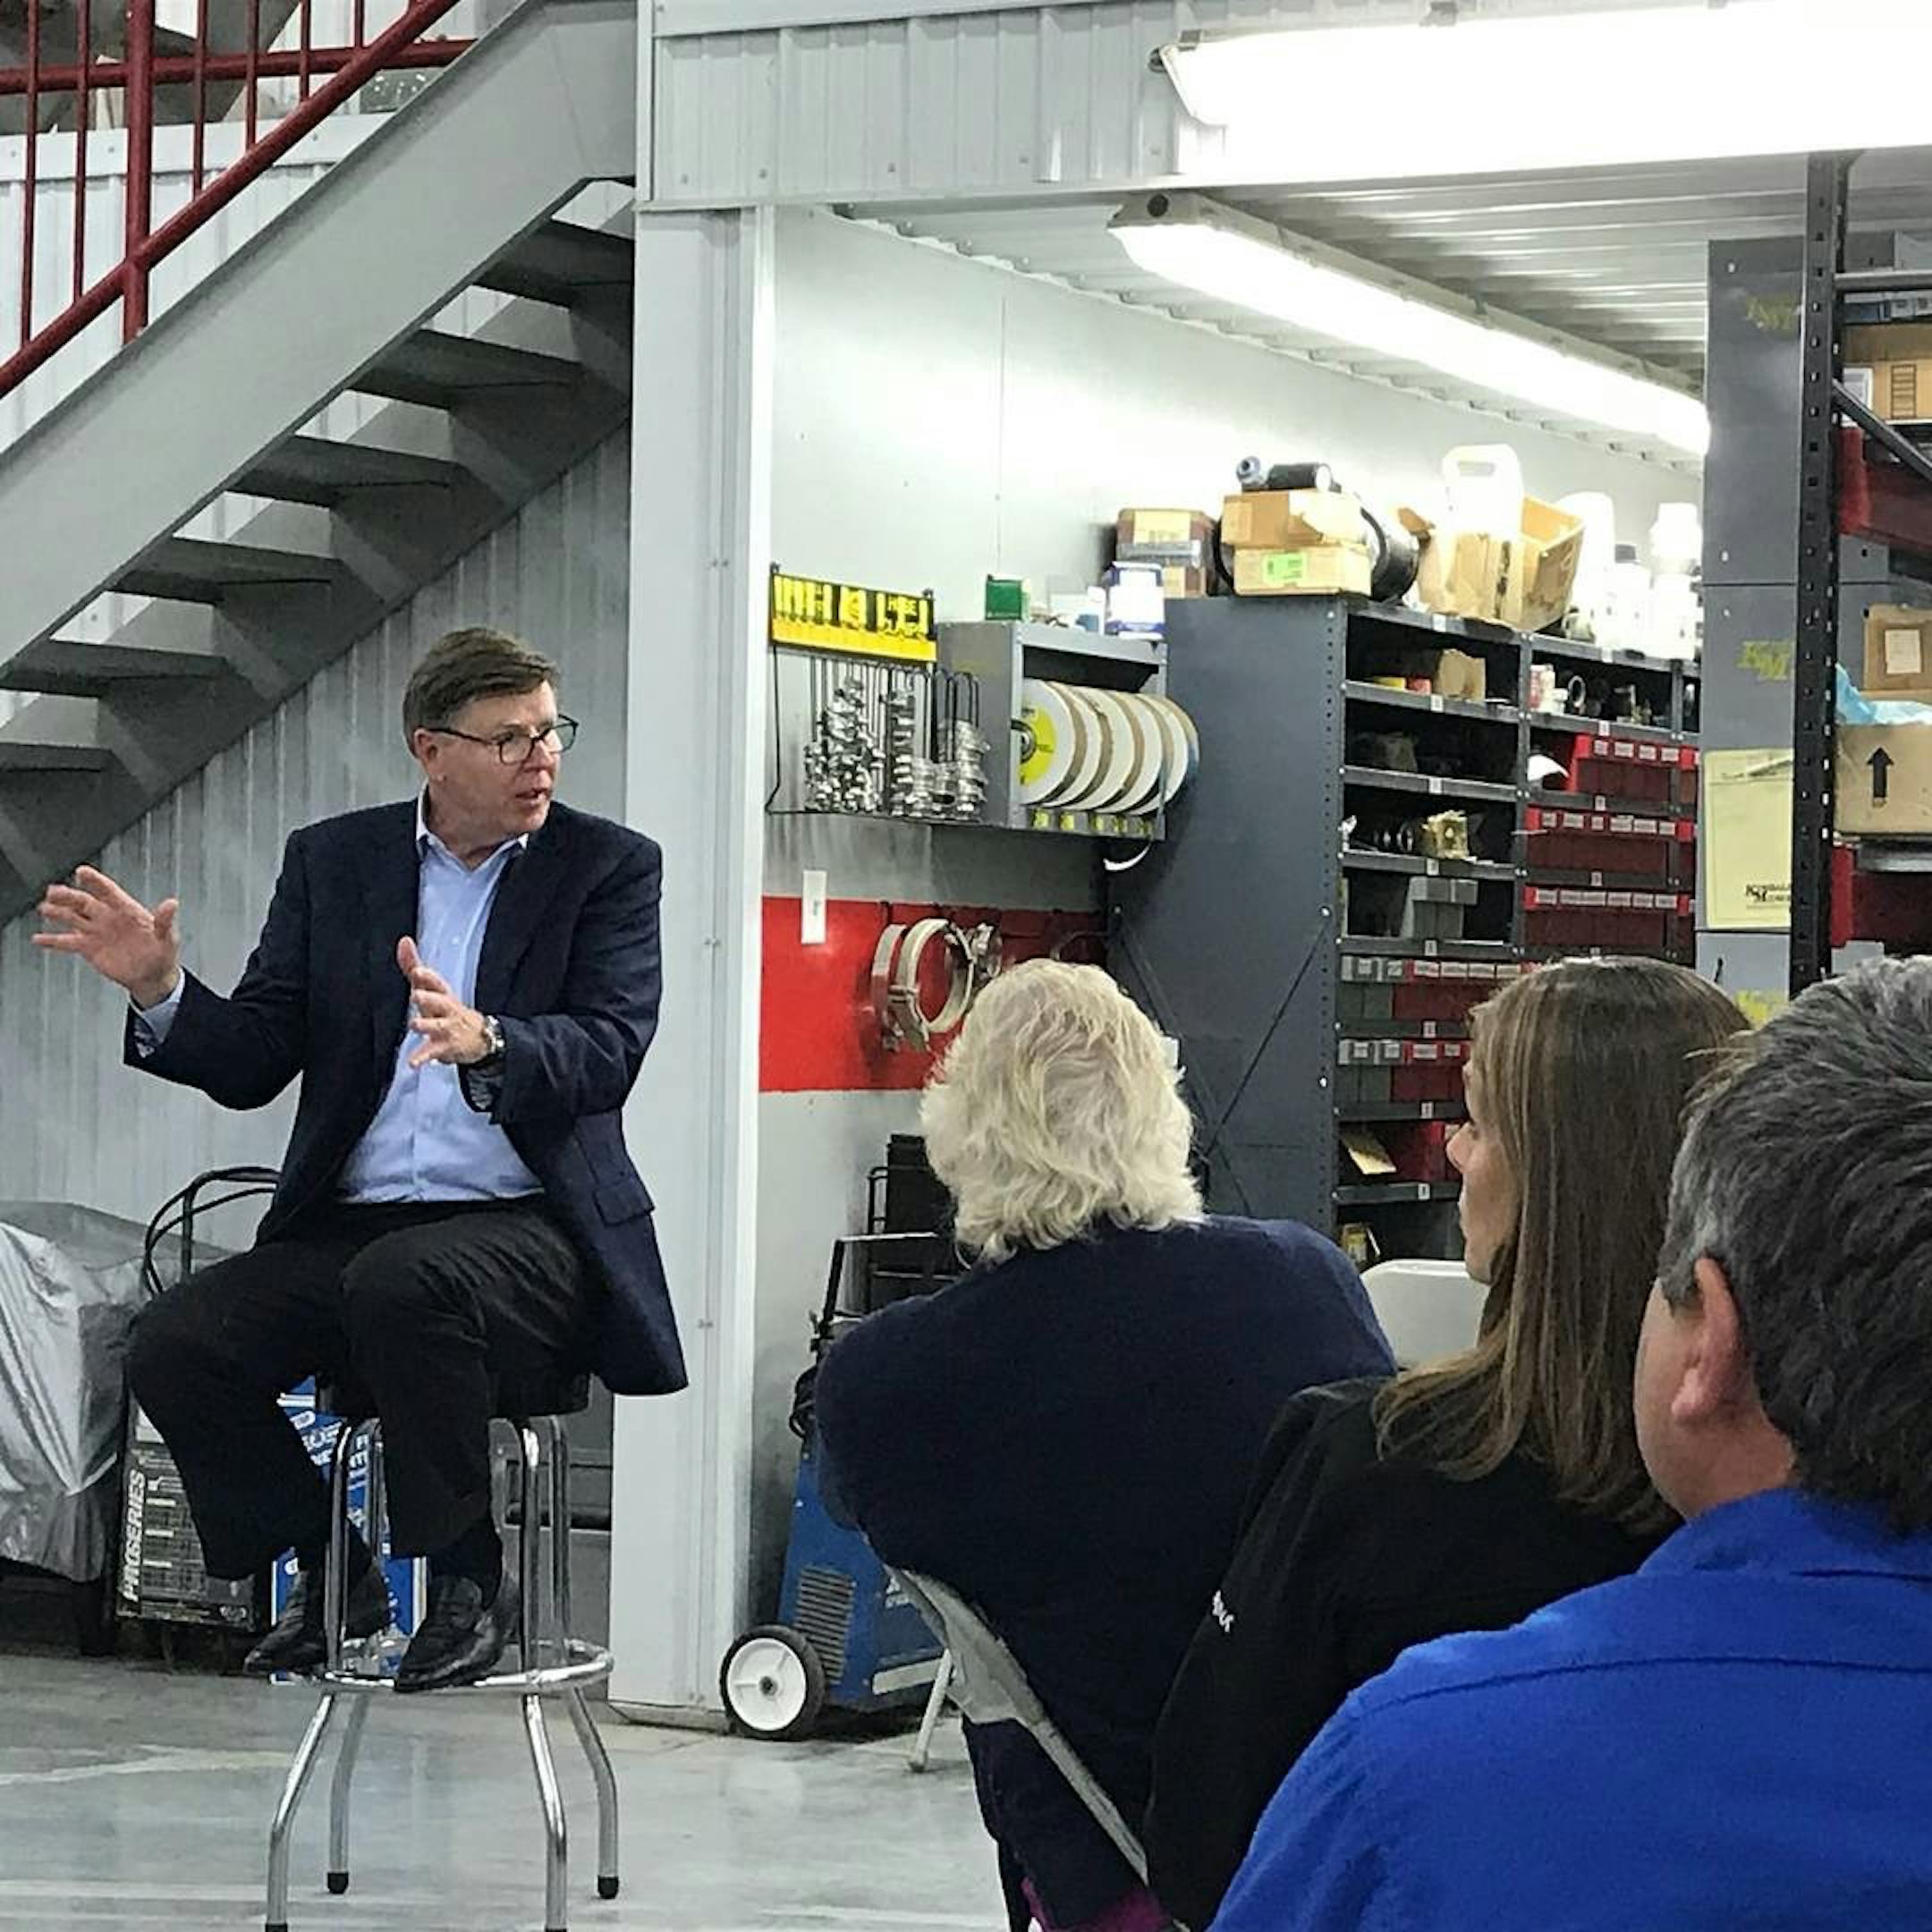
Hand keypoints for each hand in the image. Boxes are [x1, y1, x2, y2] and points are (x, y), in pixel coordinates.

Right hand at [34, 866, 181, 1007]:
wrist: (152, 976)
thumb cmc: (162, 953)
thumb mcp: (167, 938)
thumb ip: (165, 921)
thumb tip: (172, 903)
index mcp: (126, 910)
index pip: (108, 891)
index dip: (95, 881)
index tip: (81, 872)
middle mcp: (107, 917)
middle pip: (84, 902)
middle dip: (68, 896)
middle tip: (53, 891)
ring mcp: (96, 931)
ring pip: (72, 918)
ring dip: (57, 913)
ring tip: (44, 908)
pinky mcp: (88, 948)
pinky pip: (67, 942)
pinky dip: (52, 941)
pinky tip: (38, 938)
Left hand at [397, 936, 490, 1068]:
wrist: (479, 1038)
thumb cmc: (447, 1009)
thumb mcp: (431, 988)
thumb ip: (414, 966)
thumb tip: (403, 941)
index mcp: (442, 994)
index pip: (437, 984)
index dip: (428, 978)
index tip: (418, 971)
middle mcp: (446, 1010)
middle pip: (440, 1002)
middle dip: (429, 998)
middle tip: (416, 996)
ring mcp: (447, 1029)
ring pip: (437, 1026)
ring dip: (425, 1025)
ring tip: (414, 1025)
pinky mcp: (445, 1047)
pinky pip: (432, 1053)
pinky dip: (422, 1058)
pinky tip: (412, 1063)